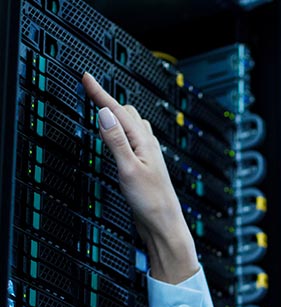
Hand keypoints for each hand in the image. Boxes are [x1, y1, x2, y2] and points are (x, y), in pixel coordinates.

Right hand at [82, 72, 198, 282]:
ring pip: (131, 124)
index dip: (100, 93)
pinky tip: (118, 134)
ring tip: (101, 103)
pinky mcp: (143, 166)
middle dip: (107, 98)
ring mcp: (146, 155)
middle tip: (88, 87)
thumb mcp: (128, 169)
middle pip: (126, 112)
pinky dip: (120, 129)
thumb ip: (116, 140)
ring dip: (116, 112)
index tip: (86, 77)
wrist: (164, 225)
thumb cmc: (151, 202)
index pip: (118, 110)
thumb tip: (104, 113)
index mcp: (144, 142)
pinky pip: (131, 138)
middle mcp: (148, 145)